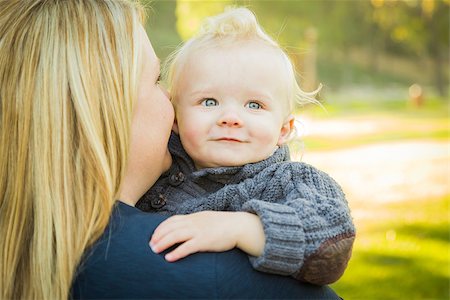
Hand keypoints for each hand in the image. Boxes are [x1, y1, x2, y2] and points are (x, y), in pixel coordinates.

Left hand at [149, 211, 264, 261]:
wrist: (239, 226)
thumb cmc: (224, 225)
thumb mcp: (207, 219)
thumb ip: (196, 223)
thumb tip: (186, 229)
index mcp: (194, 217)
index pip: (172, 220)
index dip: (161, 227)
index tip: (153, 235)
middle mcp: (194, 223)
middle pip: (170, 227)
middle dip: (158, 236)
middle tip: (150, 245)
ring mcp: (199, 231)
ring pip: (175, 235)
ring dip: (163, 243)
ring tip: (154, 250)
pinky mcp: (205, 241)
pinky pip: (187, 247)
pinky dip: (176, 252)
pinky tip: (169, 258)